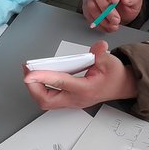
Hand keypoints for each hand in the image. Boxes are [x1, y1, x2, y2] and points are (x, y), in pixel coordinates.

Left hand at [23, 41, 137, 109]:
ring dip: (35, 89)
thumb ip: (101, 54)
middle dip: (33, 87)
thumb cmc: (115, 75)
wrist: (121, 87)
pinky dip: (40, 89)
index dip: (43, 77)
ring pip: (46, 102)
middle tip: (27, 71)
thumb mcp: (110, 62)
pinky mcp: (69, 100)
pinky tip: (38, 78)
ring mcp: (72, 102)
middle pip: (47, 101)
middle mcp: (76, 99)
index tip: (29, 72)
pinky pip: (50, 99)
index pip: (61, 83)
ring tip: (29, 73)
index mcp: (85, 89)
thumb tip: (97, 46)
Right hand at [82, 0, 142, 32]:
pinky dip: (100, 24)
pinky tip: (109, 26)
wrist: (122, 11)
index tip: (115, 1)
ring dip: (103, 19)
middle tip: (116, 20)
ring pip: (91, 6)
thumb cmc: (127, 2)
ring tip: (114, 25)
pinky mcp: (87, 9)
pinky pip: (89, 16)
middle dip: (107, 10)